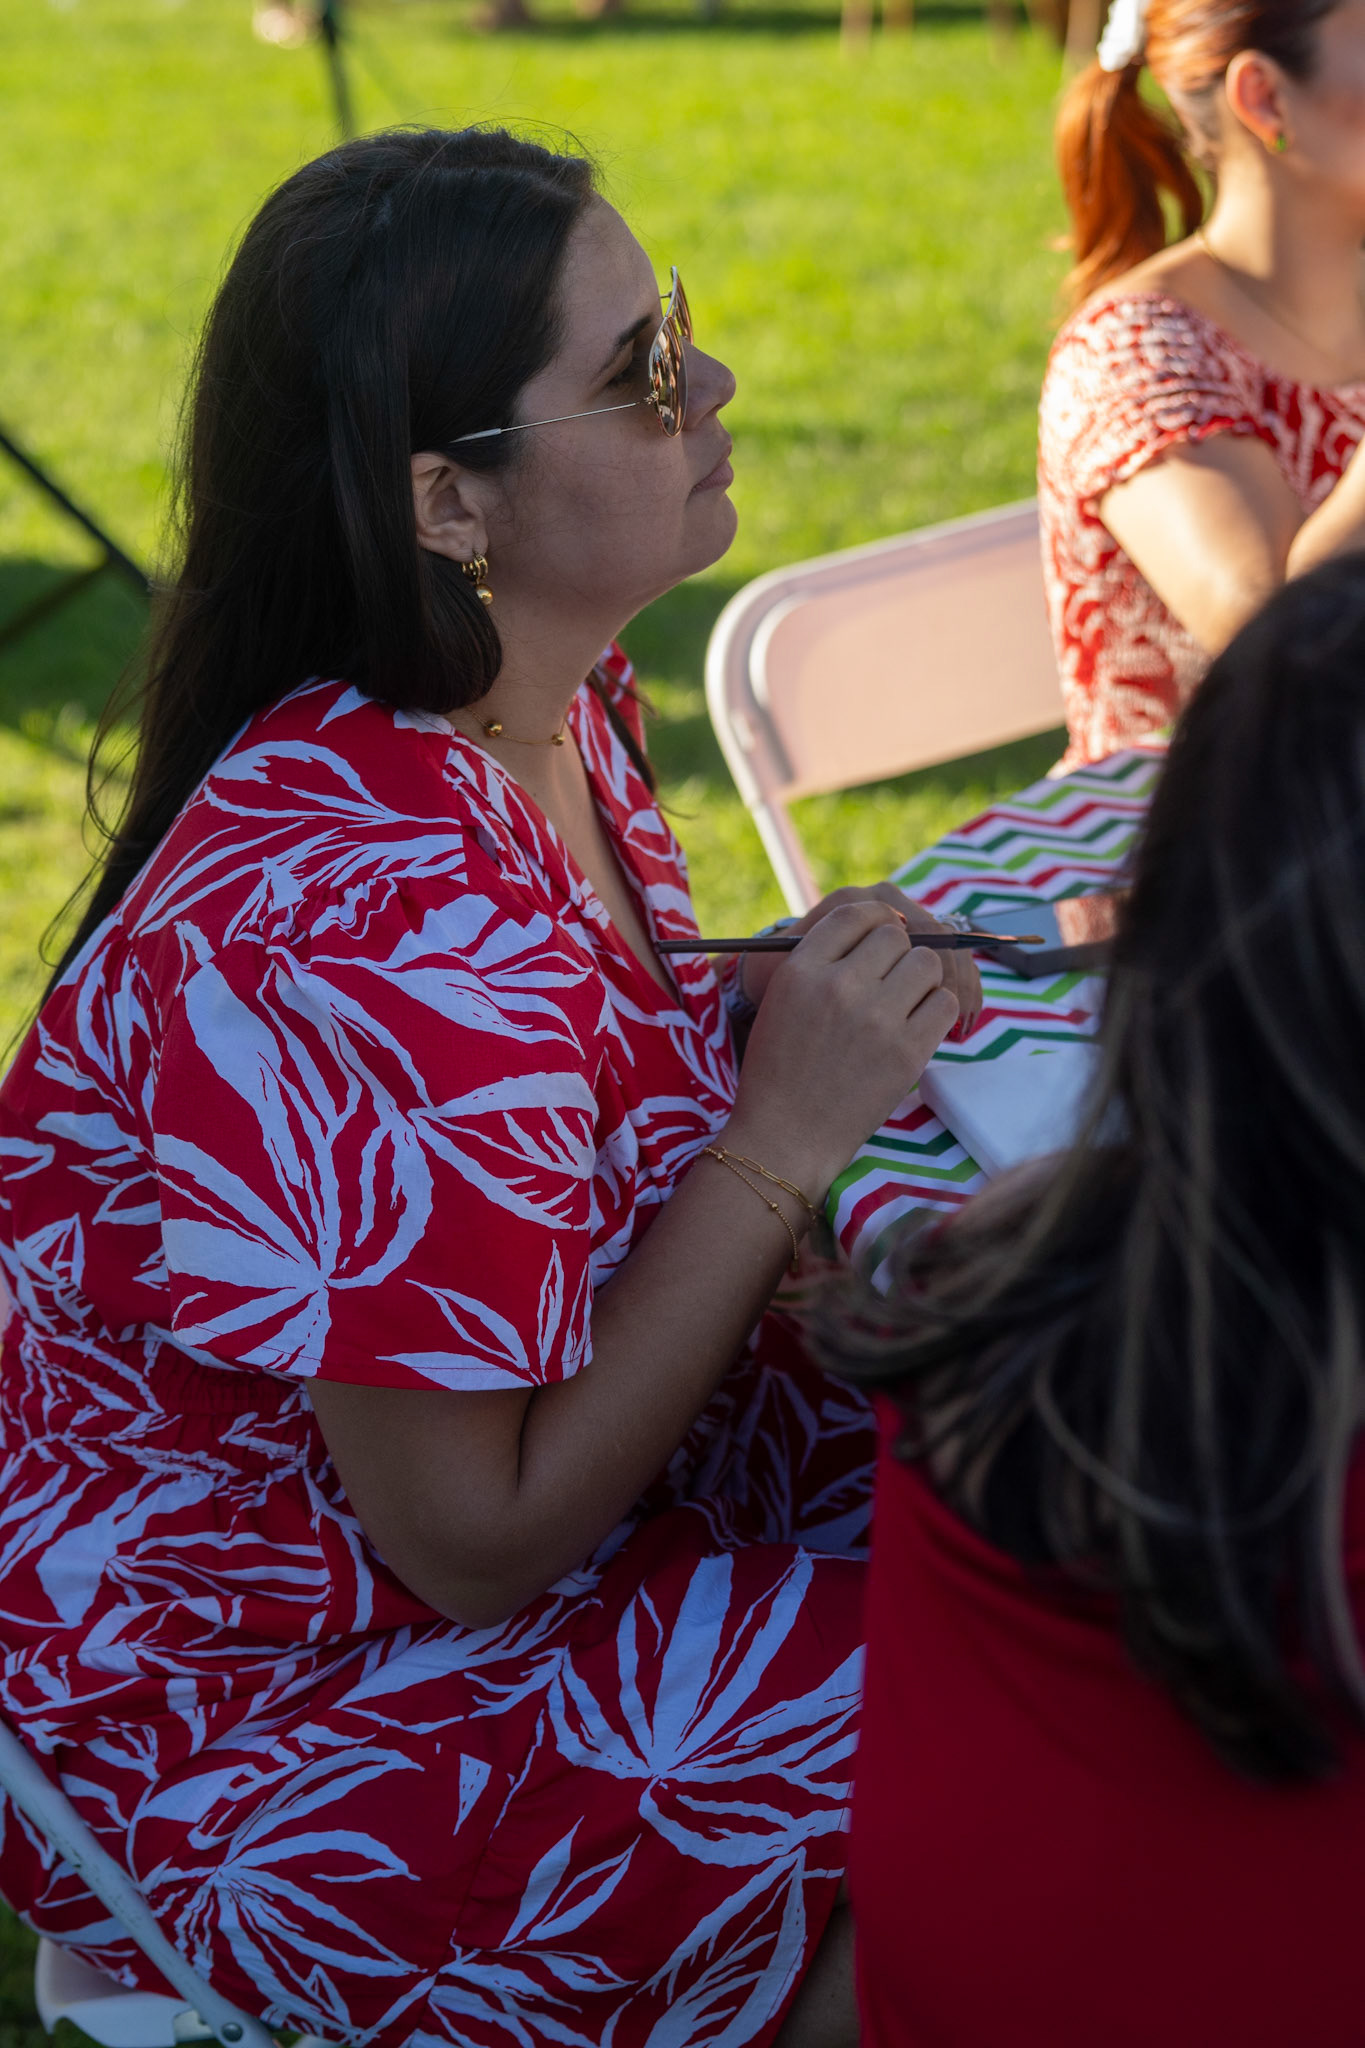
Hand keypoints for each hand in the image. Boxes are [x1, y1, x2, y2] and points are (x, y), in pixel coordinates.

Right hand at [725, 900, 959, 1195]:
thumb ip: (821, 961)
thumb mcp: (782, 1001)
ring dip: (922, 979)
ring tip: (905, 1004)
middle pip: (896, 935)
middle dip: (899, 953)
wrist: (787, 1135)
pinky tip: (917, 1027)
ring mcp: (876, 1019)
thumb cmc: (781, 1068)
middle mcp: (838, 986)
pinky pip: (944, 1003)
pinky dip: (937, 1011)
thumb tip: (884, 927)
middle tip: (891, 981)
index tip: (884, 935)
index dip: (877, 920)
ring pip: (927, 964)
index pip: (856, 914)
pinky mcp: (907, 1051)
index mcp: (801, 970)